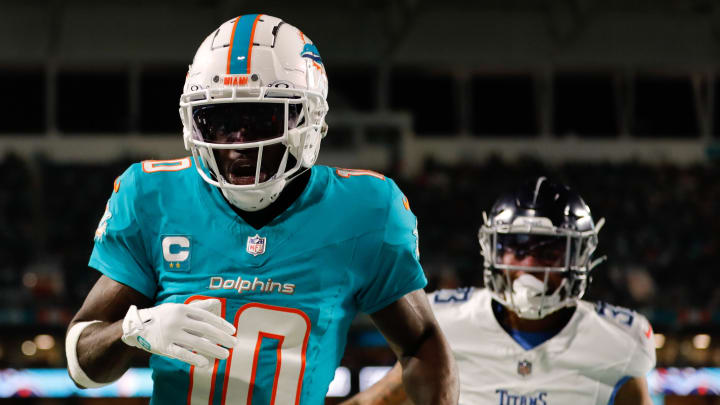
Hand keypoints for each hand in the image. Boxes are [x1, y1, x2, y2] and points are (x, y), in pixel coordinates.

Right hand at [121, 300, 236, 367]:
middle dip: (222, 337)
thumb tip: (216, 302)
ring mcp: (171, 334)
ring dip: (214, 349)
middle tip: (235, 343)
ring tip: (225, 355)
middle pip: (205, 330)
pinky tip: (206, 363)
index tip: (233, 331)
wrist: (135, 325)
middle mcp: (178, 320)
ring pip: (197, 343)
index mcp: (183, 309)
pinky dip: (194, 358)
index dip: (221, 324)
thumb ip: (197, 307)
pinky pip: (181, 353)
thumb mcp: (178, 307)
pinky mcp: (164, 347)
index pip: (207, 317)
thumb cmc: (162, 316)